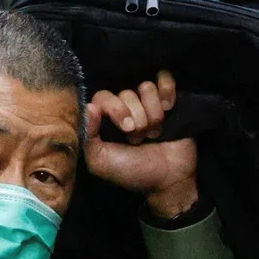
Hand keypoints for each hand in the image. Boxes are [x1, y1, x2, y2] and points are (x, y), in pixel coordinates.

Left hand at [84, 71, 198, 218]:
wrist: (168, 179)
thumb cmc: (132, 171)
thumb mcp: (101, 161)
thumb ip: (89, 136)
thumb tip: (89, 107)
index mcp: (106, 120)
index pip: (103, 97)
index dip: (116, 109)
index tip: (126, 129)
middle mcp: (125, 108)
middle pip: (127, 93)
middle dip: (137, 117)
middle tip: (140, 138)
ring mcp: (147, 103)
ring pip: (147, 87)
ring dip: (153, 113)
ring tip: (155, 133)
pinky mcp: (169, 99)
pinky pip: (165, 78)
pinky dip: (167, 91)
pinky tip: (169, 108)